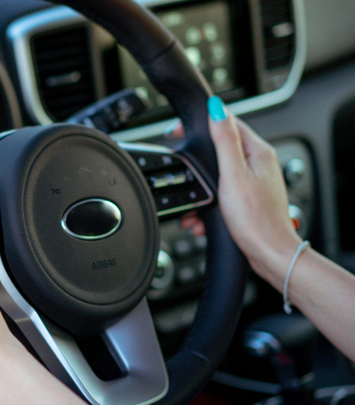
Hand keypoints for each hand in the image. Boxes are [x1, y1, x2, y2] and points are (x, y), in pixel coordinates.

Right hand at [168, 97, 301, 286]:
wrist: (269, 254)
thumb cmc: (255, 219)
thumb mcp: (232, 175)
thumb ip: (224, 140)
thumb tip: (217, 108)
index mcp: (258, 152)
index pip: (227, 123)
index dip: (201, 124)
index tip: (178, 131)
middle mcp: (259, 164)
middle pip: (219, 152)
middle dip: (198, 168)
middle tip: (182, 175)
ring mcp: (254, 183)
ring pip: (217, 178)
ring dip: (201, 193)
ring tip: (193, 210)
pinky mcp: (248, 201)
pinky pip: (221, 196)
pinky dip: (208, 207)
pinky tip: (201, 219)